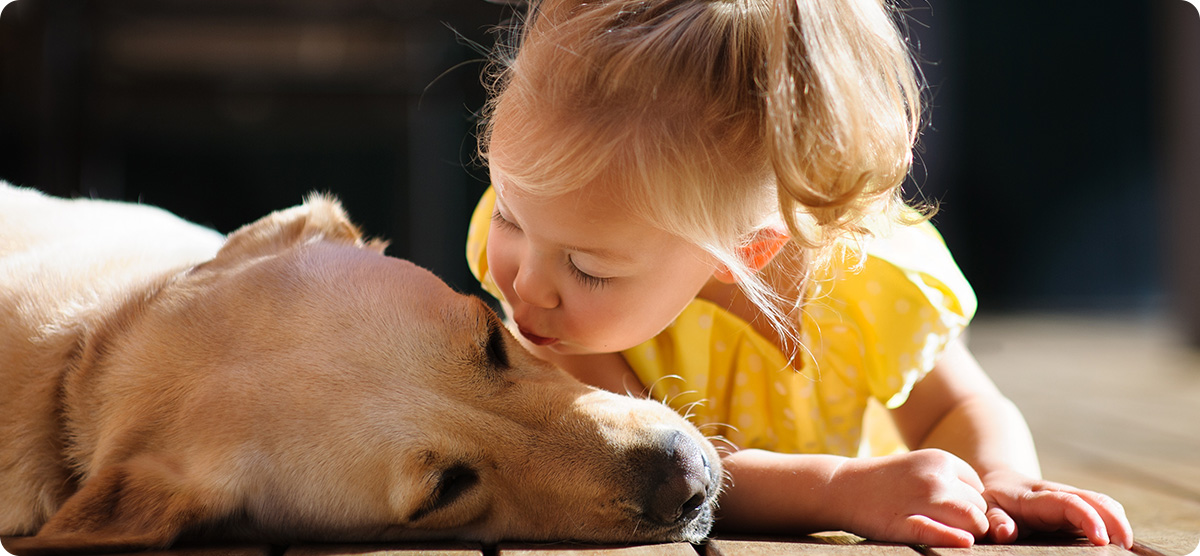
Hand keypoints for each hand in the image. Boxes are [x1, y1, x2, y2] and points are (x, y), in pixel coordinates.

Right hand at [831, 449, 988, 546]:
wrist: (842, 487)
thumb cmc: (885, 482)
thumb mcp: (919, 467)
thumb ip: (948, 479)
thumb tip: (979, 508)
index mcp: (941, 460)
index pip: (979, 489)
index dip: (969, 504)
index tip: (952, 513)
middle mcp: (935, 477)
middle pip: (979, 507)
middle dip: (971, 521)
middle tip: (950, 528)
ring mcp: (921, 499)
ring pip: (972, 521)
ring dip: (970, 533)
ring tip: (951, 537)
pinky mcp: (904, 522)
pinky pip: (939, 533)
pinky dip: (953, 539)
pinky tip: (961, 543)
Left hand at [981, 469, 1132, 547]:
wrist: (1000, 482)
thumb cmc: (993, 502)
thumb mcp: (986, 508)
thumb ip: (995, 520)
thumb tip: (1005, 532)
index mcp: (1037, 498)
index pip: (1069, 503)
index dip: (1088, 519)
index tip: (1102, 539)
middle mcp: (1059, 494)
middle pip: (1095, 500)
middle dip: (1115, 520)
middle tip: (1127, 547)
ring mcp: (1073, 499)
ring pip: (1104, 502)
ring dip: (1119, 521)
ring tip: (1127, 547)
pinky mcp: (1080, 506)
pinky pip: (1103, 509)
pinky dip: (1116, 522)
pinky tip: (1121, 541)